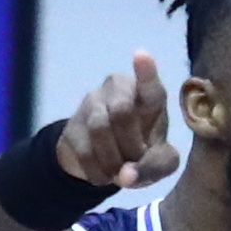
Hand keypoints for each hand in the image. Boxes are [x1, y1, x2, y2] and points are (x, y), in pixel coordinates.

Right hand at [56, 51, 180, 188]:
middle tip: (135, 162)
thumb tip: (126, 175)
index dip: (145, 71)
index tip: (141, 55)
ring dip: (112, 160)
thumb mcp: (159, 161)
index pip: (148, 83)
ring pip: (99, 129)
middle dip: (131, 145)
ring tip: (118, 173)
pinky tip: (102, 175)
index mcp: (149, 96)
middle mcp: (120, 90)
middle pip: (122, 112)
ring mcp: (93, 102)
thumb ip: (155, 166)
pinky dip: (96, 170)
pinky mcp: (72, 124)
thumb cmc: (142, 149)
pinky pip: (82, 148)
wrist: (103, 160)